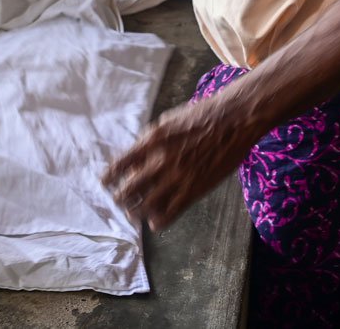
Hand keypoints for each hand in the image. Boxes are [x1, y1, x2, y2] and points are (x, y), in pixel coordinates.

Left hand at [103, 93, 257, 230]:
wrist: (232, 121)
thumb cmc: (201, 115)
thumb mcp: (167, 121)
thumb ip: (150, 140)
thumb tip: (137, 156)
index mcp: (151, 141)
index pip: (120, 165)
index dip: (109, 178)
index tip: (106, 183)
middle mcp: (160, 161)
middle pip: (128, 190)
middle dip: (120, 199)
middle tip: (120, 201)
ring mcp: (176, 178)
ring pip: (145, 206)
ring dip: (136, 213)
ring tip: (134, 214)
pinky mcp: (193, 191)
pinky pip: (169, 214)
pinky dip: (158, 222)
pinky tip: (155, 223)